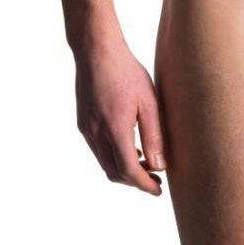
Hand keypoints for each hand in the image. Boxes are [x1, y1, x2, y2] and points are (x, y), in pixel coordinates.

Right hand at [75, 39, 166, 194]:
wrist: (97, 53)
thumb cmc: (128, 73)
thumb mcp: (149, 102)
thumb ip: (154, 135)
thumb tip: (160, 165)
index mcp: (114, 130)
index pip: (129, 171)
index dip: (144, 185)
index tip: (158, 191)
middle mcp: (96, 134)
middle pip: (115, 172)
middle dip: (135, 181)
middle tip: (155, 180)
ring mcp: (86, 130)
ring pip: (105, 163)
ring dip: (125, 169)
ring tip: (148, 164)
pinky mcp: (83, 123)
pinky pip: (98, 150)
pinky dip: (115, 156)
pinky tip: (131, 146)